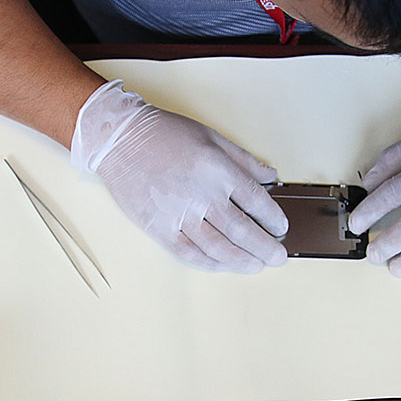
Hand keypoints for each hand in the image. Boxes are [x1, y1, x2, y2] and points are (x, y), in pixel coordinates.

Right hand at [71, 81, 287, 272]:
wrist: (120, 139)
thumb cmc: (164, 134)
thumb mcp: (212, 137)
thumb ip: (244, 160)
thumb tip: (270, 176)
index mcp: (218, 170)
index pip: (256, 201)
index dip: (273, 218)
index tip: (280, 227)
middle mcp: (202, 195)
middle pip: (242, 230)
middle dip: (265, 248)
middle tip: (278, 257)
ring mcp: (179, 214)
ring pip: (218, 247)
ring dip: (241, 260)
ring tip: (256, 265)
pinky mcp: (159, 227)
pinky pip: (188, 253)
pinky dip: (209, 263)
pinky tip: (222, 265)